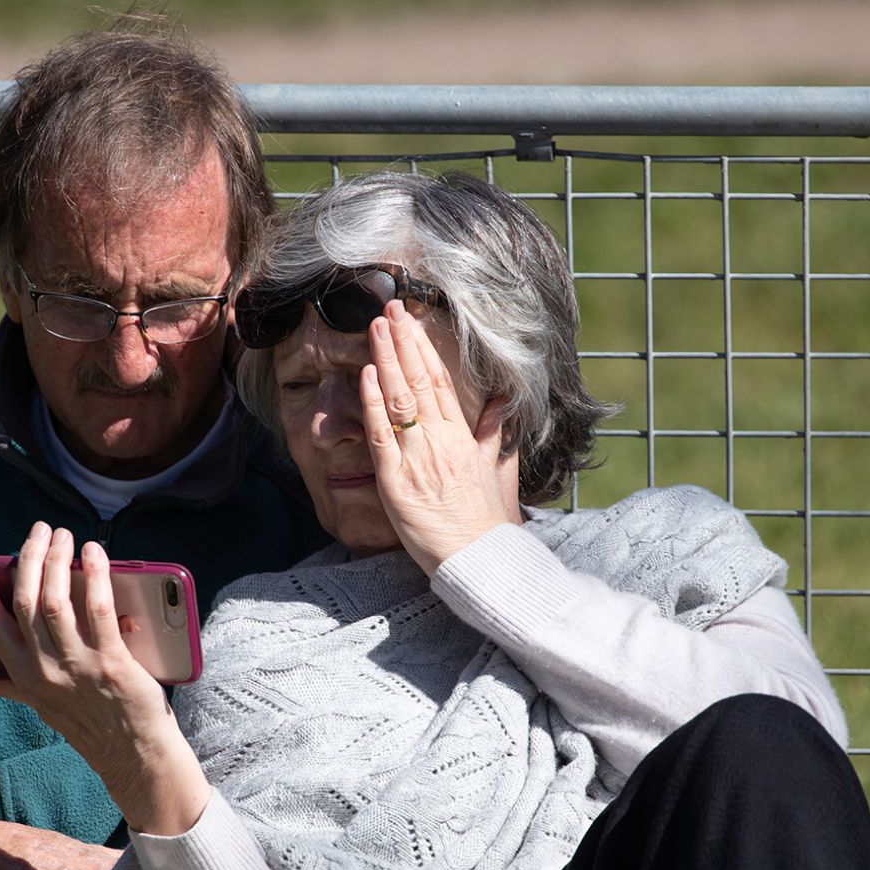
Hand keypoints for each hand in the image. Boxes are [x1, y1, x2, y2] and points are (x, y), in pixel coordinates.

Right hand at [0, 524, 209, 834]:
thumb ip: (4, 681)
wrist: (128, 750)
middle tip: (39, 529)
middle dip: (28, 557)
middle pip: (24, 599)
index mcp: (20, 672)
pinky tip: (94, 553)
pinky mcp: (111, 663)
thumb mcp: (36, 702)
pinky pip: (99, 610)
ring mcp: (76, 665)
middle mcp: (42, 667)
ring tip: (63, 536)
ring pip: (55, 600)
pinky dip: (95, 577)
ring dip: (57, 560)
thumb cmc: (83, 719)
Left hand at [360, 300, 519, 575]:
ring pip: (401, 399)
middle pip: (421, 381)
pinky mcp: (397, 482)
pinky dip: (374, 403)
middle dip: (403, 342)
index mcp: (463, 438)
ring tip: (376, 327)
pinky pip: (382, 435)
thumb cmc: (487, 522)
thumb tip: (501, 404)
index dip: (424, 350)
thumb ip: (496, 434)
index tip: (411, 323)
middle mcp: (442, 441)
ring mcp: (419, 459)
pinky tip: (368, 375)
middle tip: (389, 309)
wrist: (479, 560)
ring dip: (387, 359)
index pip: (441, 383)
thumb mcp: (499, 471)